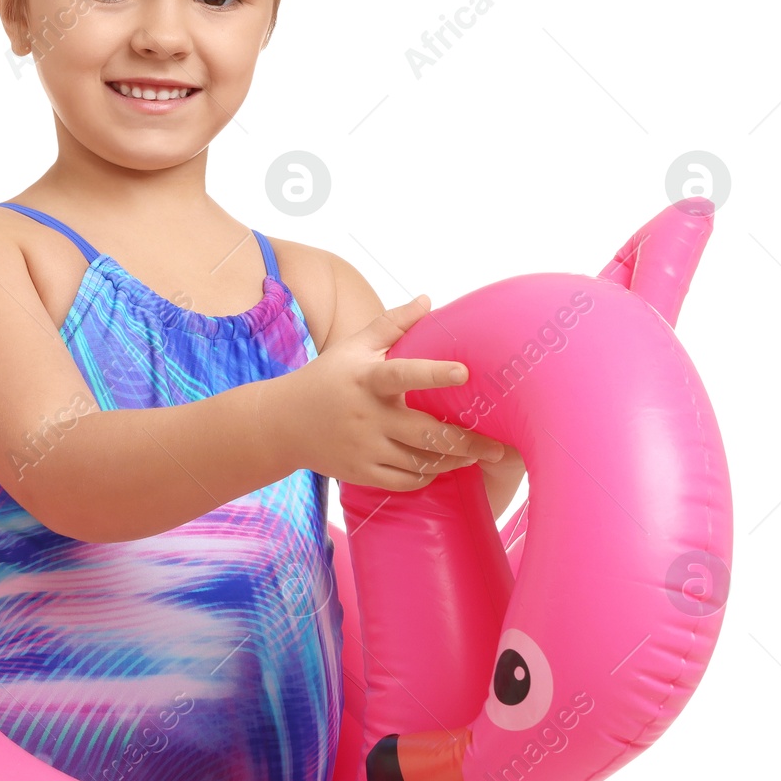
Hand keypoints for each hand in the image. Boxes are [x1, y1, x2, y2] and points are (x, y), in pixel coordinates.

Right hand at [285, 294, 506, 490]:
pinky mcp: (360, 472)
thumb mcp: (353, 346)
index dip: (434, 374)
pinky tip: (441, 467)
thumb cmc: (326, 378)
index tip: (464, 372)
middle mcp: (367, 416)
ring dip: (452, 461)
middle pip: (426, 434)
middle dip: (467, 443)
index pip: (403, 374)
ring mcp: (363, 448)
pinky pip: (404, 481)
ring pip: (420, 462)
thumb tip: (428, 299)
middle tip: (499, 448)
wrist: (282, 423)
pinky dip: (427, 476)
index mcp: (367, 380)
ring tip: (475, 456)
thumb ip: (392, 324)